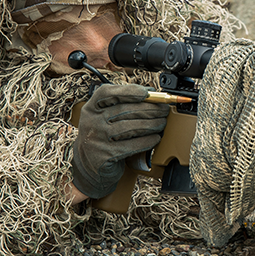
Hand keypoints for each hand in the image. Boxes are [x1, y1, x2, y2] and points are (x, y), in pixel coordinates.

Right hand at [70, 84, 169, 198]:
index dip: (128, 90)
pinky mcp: (104, 155)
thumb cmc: (104, 136)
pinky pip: (131, 146)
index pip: (106, 92)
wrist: (90, 165)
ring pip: (130, 127)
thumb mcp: (105, 117)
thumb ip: (122, 104)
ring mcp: (96, 139)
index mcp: (91, 108)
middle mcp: (91, 121)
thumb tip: (151, 94)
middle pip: (124, 110)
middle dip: (149, 109)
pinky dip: (146, 141)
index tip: (147, 92)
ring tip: (162, 123)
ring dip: (151, 124)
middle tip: (164, 109)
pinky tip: (155, 138)